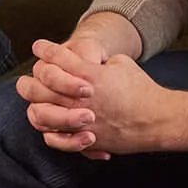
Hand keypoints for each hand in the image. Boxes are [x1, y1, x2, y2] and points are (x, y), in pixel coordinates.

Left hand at [21, 40, 168, 159]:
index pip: (57, 57)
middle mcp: (79, 98)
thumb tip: (89, 63)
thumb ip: (99, 62)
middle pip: (40, 85)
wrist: (156, 120)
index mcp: (89, 75)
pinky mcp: (83, 140)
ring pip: (40, 112)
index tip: (39, 47)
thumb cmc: (141, 90)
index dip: (45, 49)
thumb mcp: (121, 64)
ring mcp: (78, 121)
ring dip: (35, 103)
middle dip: (34, 76)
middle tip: (31, 75)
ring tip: (36, 100)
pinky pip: (54, 138)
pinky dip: (48, 130)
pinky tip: (48, 124)